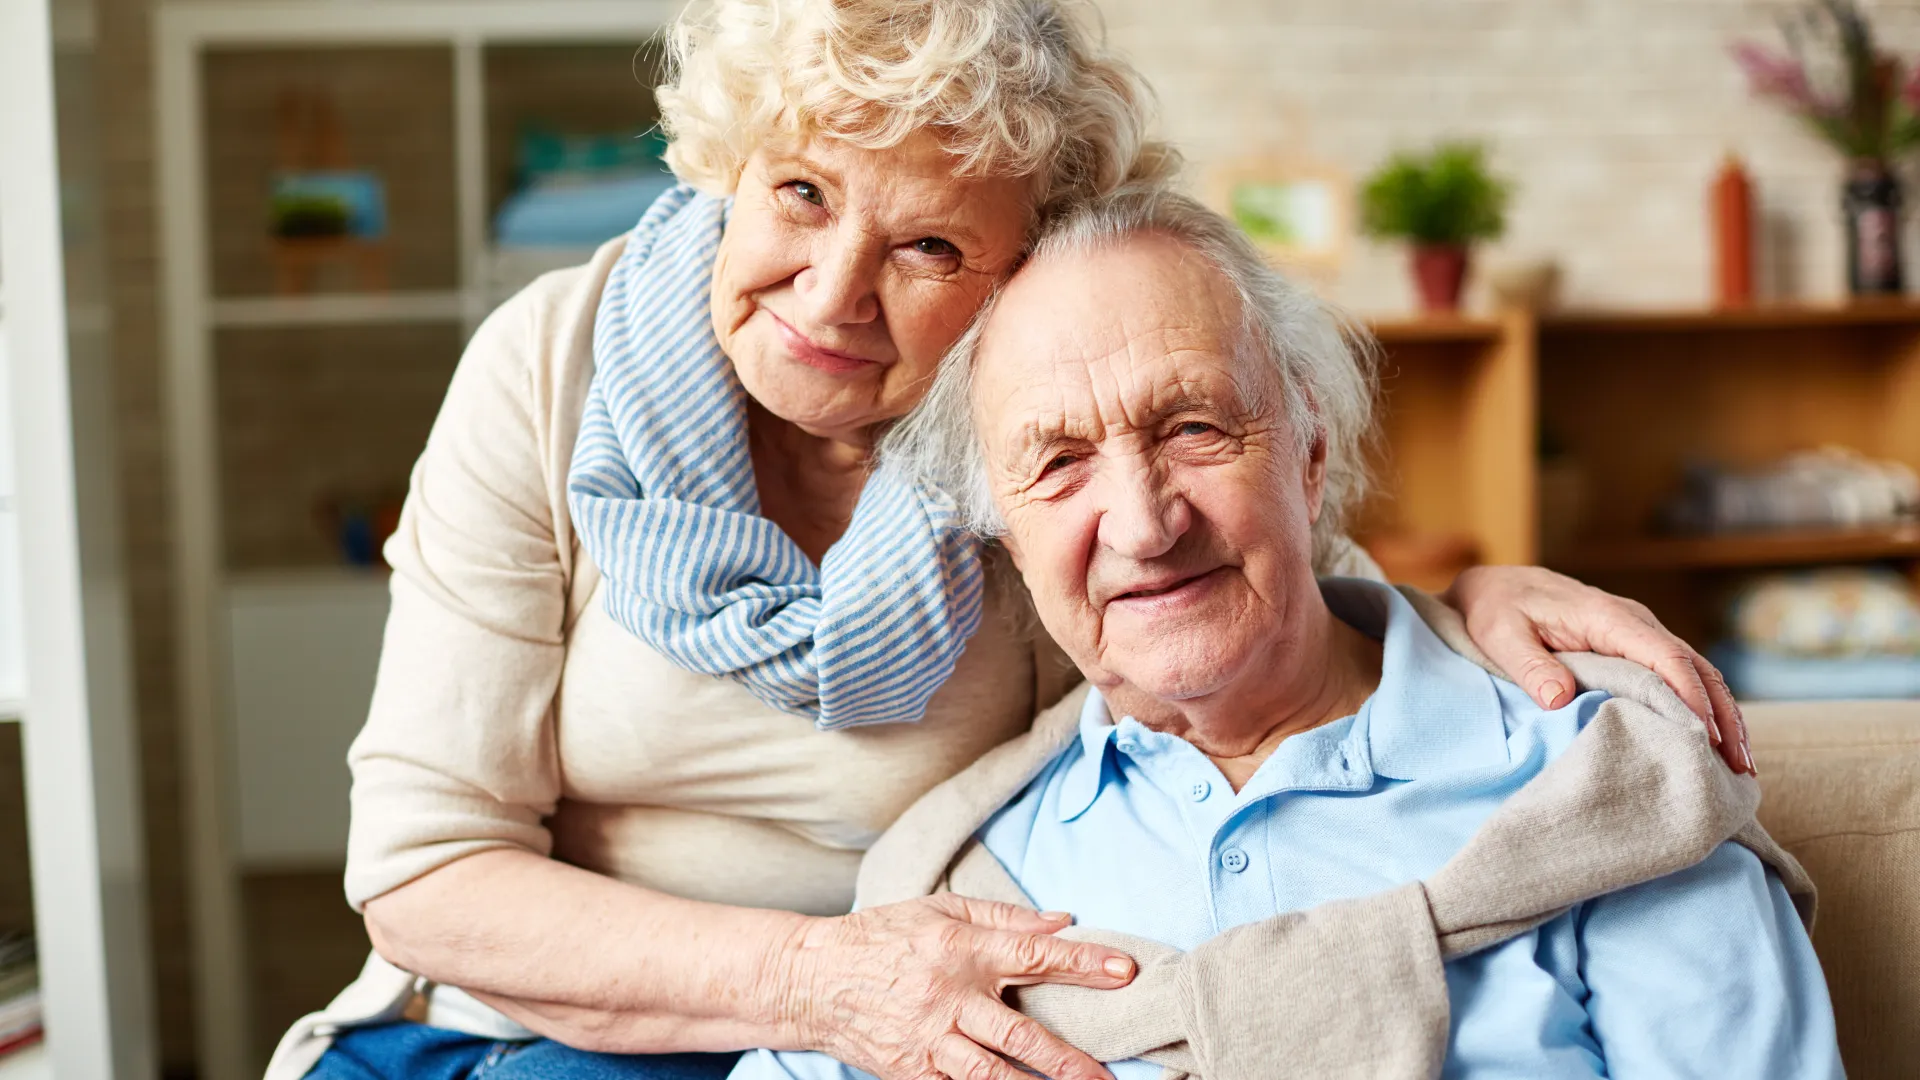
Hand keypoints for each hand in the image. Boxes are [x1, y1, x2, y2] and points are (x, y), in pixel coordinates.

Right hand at [787, 894, 1133, 1079]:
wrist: (811, 979)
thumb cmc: (883, 936)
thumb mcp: (940, 908)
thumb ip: (1004, 916)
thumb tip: (1063, 920)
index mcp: (960, 947)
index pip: (1033, 954)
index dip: (1083, 964)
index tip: (1125, 971)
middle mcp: (948, 996)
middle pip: (1020, 1033)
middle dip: (1068, 1059)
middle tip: (1106, 1077)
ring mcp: (928, 1039)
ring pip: (991, 1075)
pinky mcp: (911, 1071)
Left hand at [1442, 565, 1752, 774]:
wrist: (1493, 587)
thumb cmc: (1495, 610)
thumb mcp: (1500, 635)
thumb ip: (1529, 665)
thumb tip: (1560, 698)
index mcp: (1607, 617)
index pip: (1665, 657)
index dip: (1690, 697)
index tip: (1707, 738)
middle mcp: (1634, 622)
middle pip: (1696, 668)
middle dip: (1724, 716)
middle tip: (1740, 767)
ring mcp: (1639, 635)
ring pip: (1697, 673)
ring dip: (1723, 716)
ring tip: (1740, 767)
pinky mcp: (1636, 649)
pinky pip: (1679, 677)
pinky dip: (1704, 708)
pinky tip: (1715, 744)